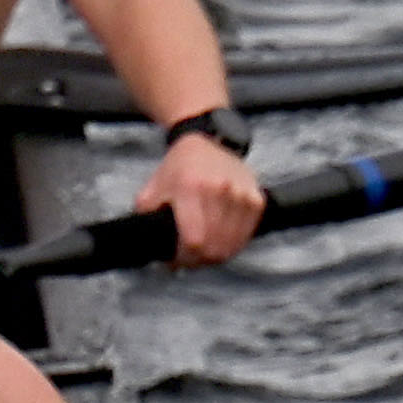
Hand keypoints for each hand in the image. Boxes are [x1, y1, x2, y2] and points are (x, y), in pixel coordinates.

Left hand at [143, 128, 266, 266]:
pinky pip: (245, 237)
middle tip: (187, 258)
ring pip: (230, 247)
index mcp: (191, 188)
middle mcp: (219, 190)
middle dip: (197, 261)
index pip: (194, 241)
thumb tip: (151, 250)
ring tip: (202, 250)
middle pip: (213, 249)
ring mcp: (241, 195)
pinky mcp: (256, 199)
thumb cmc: (178, 169)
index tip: (174, 261)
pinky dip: (232, 245)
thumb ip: (146, 219)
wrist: (209, 141)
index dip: (184, 259)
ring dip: (215, 256)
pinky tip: (218, 240)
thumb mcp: (152, 190)